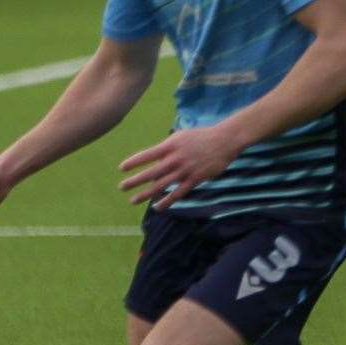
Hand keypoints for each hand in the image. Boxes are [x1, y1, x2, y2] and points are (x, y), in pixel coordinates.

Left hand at [119, 124, 240, 208]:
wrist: (224, 140)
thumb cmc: (200, 137)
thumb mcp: (180, 137)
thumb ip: (166, 149)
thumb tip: (154, 164)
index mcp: (170, 146)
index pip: (147, 155)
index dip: (133, 162)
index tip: (121, 169)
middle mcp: (175, 159)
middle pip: (151, 172)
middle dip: (134, 181)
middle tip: (121, 187)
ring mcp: (185, 170)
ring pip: (161, 185)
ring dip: (146, 194)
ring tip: (133, 200)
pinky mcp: (195, 179)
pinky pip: (178, 193)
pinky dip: (166, 201)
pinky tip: (157, 207)